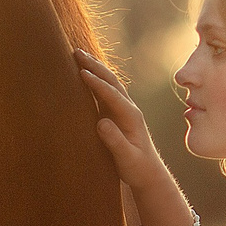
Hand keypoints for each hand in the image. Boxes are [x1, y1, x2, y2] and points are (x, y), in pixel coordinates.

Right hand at [73, 48, 172, 190]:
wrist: (149, 173)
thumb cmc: (137, 167)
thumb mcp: (126, 158)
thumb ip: (115, 141)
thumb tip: (101, 123)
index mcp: (131, 117)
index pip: (112, 95)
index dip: (97, 83)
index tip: (82, 72)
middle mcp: (129, 108)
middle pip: (111, 81)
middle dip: (94, 66)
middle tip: (76, 52)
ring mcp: (124, 109)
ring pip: (109, 82)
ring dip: (95, 67)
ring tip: (78, 54)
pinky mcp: (117, 114)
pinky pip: (105, 91)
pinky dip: (95, 78)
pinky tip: (85, 72)